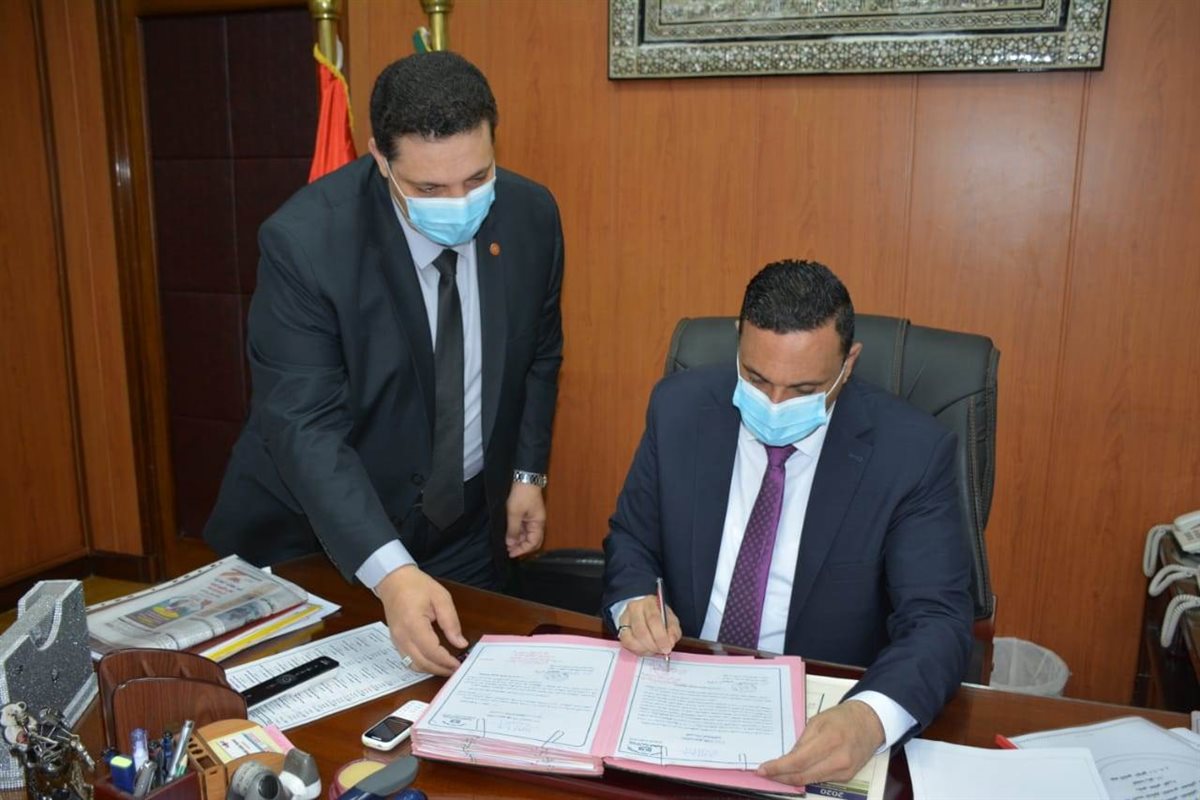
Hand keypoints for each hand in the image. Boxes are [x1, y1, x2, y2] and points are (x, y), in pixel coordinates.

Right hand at [376, 565, 468, 675]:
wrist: (393, 580)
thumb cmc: (416, 585)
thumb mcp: (441, 598)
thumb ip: (451, 622)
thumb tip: (460, 643)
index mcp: (413, 624)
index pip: (431, 651)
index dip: (446, 661)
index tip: (459, 664)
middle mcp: (402, 636)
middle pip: (422, 663)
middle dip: (440, 669)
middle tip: (456, 669)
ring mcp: (396, 640)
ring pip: (413, 665)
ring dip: (431, 669)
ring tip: (447, 667)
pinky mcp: (395, 641)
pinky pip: (408, 659)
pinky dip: (422, 664)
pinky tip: (434, 661)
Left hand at [505, 482, 545, 557]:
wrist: (524, 477)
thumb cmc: (522, 493)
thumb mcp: (514, 513)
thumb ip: (513, 530)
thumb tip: (511, 543)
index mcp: (538, 523)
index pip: (533, 543)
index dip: (523, 550)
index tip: (511, 553)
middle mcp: (537, 523)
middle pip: (532, 541)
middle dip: (521, 547)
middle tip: (509, 550)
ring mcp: (532, 518)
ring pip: (527, 535)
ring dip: (518, 540)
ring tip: (506, 543)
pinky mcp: (527, 514)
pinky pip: (523, 528)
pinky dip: (517, 533)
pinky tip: (509, 534)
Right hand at [616, 595, 681, 656]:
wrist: (643, 612)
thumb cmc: (659, 616)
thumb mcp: (671, 620)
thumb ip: (673, 631)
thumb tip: (670, 642)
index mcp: (649, 602)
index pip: (653, 619)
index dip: (660, 637)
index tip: (667, 648)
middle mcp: (635, 608)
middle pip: (641, 631)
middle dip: (653, 645)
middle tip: (661, 651)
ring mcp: (625, 618)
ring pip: (631, 639)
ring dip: (645, 649)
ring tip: (654, 649)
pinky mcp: (620, 629)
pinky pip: (626, 643)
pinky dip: (637, 650)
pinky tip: (645, 649)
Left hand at [757, 700, 883, 785]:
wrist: (870, 723)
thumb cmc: (843, 717)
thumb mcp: (817, 721)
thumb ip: (802, 741)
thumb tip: (787, 758)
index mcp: (829, 740)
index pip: (798, 761)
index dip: (778, 768)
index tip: (763, 769)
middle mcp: (838, 759)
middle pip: (803, 776)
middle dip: (781, 777)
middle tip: (766, 773)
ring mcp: (844, 771)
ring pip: (810, 781)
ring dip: (792, 779)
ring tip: (777, 773)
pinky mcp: (847, 777)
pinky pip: (821, 779)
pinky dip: (807, 777)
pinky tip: (797, 772)